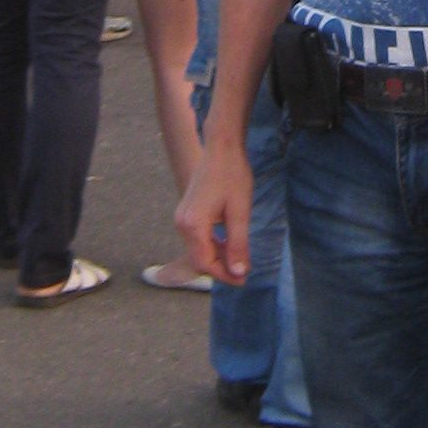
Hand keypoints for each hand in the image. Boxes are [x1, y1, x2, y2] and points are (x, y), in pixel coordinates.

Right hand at [177, 135, 254, 283]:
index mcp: (193, 225)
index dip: (224, 275)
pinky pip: (197, 238)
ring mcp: (182, 218)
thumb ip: (238, 245)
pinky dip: (213, 245)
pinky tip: (229, 243)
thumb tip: (238, 273)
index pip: (204, 263)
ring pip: (198, 249)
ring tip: (240, 258)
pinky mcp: (187, 214)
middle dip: (221, 268)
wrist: (221, 148)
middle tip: (245, 271)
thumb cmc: (233, 176)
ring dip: (218, 257)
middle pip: (199, 259)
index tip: (244, 279)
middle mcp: (182, 223)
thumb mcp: (240, 213)